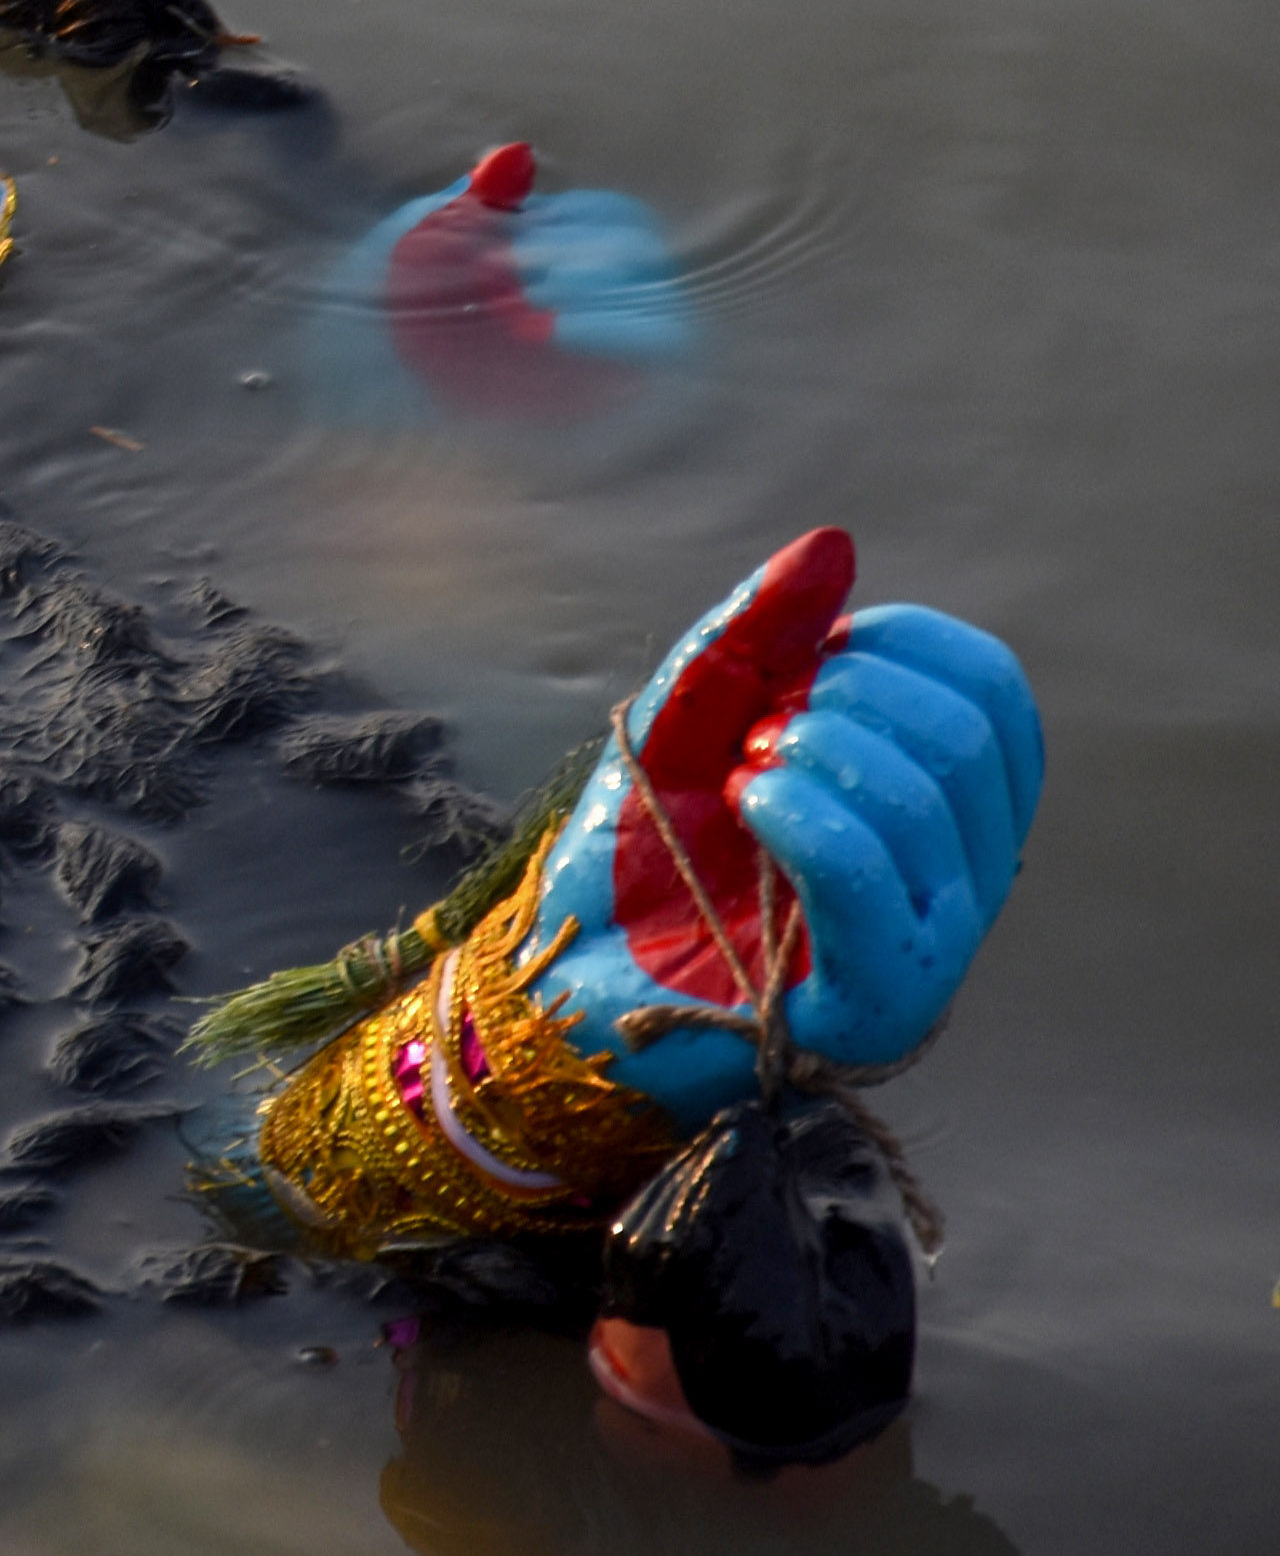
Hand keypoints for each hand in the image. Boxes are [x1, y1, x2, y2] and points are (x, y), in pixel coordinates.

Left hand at [532, 530, 1042, 1124]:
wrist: (565, 966)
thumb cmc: (643, 849)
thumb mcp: (688, 714)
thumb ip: (756, 632)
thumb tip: (833, 548)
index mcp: (944, 805)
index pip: (991, 690)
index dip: (900, 644)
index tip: (806, 661)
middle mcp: (960, 878)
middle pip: (967, 738)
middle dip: (849, 698)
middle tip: (757, 728)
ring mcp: (929, 949)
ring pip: (926, 803)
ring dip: (813, 752)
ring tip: (740, 771)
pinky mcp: (874, 1007)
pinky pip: (875, 889)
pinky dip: (807, 818)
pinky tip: (748, 799)